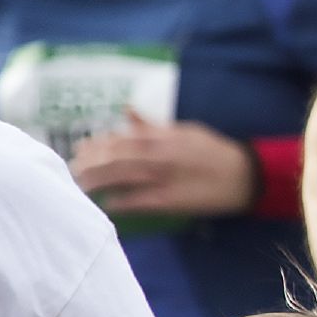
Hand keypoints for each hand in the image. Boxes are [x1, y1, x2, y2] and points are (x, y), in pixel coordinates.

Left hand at [70, 116, 255, 215]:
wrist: (244, 175)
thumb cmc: (212, 151)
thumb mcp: (184, 131)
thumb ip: (153, 125)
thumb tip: (127, 112)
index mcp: (162, 137)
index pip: (121, 138)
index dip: (98, 144)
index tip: (81, 149)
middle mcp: (159, 155)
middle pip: (115, 158)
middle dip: (90, 163)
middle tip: (72, 169)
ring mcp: (164, 178)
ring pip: (122, 177)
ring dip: (98, 181)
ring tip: (80, 185)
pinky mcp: (172, 200)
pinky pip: (140, 201)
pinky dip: (122, 202)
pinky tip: (107, 204)